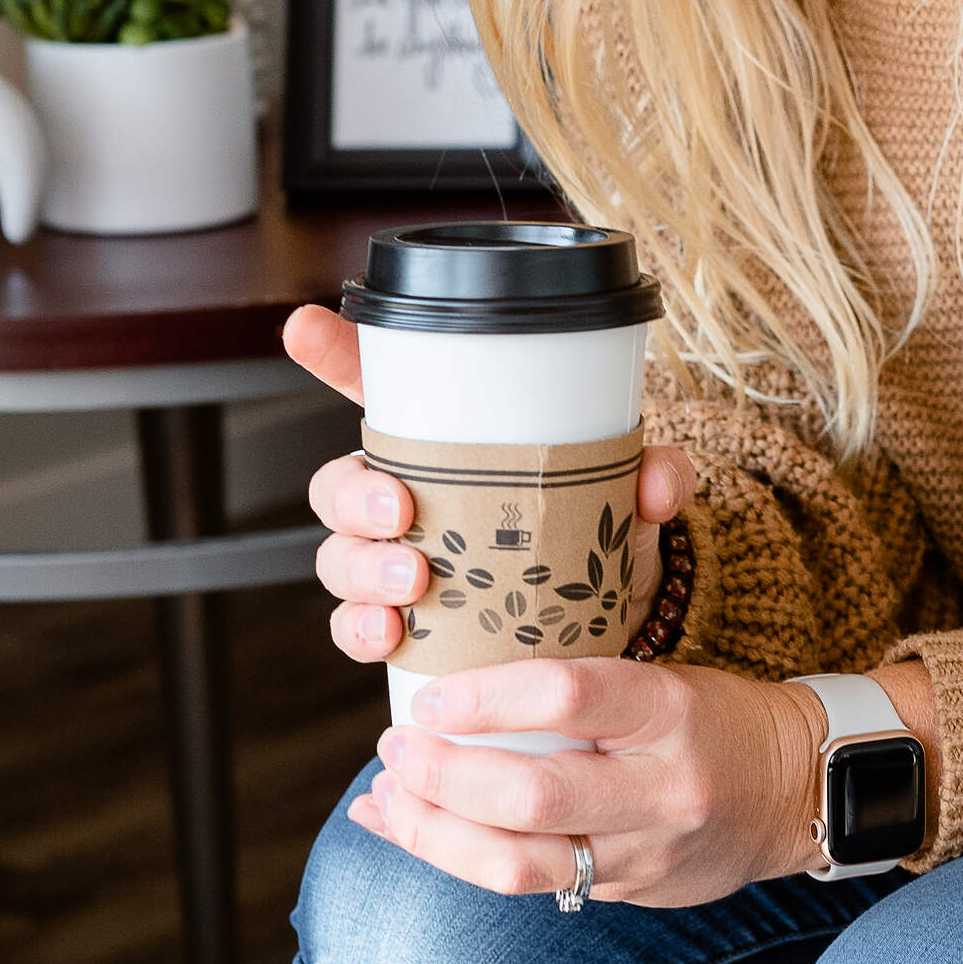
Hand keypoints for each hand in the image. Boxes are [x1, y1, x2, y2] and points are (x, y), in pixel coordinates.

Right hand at [283, 303, 696, 661]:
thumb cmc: (592, 529)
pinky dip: (362, 632)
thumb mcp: (624, 494)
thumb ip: (651, 477)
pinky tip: (390, 638)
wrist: (600, 621)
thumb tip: (658, 481)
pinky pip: (351, 626)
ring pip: (337, 555)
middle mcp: (404, 494)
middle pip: (338, 481)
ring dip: (362, 568)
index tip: (304, 325)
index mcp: (443, 440)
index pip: (375, 384)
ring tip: (412, 582)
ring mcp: (392, 560)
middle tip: (400, 509)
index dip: (333, 351)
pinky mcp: (397, 623)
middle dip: (353, 494)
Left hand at [348, 656, 829, 903]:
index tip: (430, 695)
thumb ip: (580, 685)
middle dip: (444, 777)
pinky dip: (458, 859)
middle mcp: (658, 786)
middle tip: (394, 746)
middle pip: (532, 795)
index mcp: (668, 708)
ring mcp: (643, 851)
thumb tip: (466, 678)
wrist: (792, 788)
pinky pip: (529, 886)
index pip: (569, 695)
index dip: (488, 698)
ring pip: (519, 864)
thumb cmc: (710, 715)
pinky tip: (410, 832)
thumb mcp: (662, 676)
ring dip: (436, 833)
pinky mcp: (626, 892)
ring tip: (385, 796)